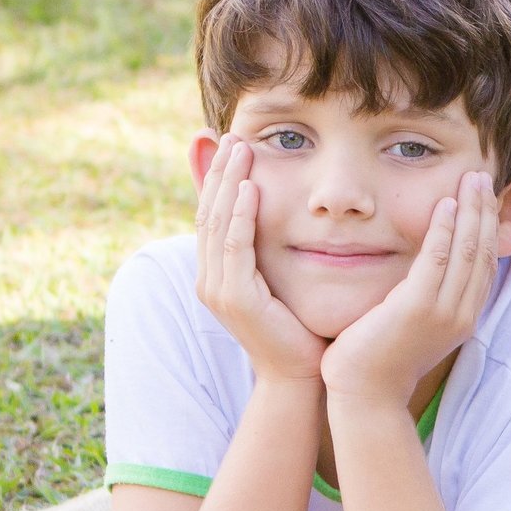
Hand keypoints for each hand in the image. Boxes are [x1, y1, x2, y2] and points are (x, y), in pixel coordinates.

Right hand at [194, 136, 325, 384]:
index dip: (217, 176)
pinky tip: (251, 189)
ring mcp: (219, 291)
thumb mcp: (281, 277)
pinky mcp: (237, 301)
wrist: (301, 375)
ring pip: (217, 225)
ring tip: (241, 149)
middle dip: (219, 171)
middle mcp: (210, 279)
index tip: (232, 141)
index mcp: (216, 273)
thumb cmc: (298, 327)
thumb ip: (274, 248)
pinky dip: (241, 216)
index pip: (211, 214)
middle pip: (208, 212)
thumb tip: (279, 213)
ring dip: (228, 183)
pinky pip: (235, 248)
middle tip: (234, 135)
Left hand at [321, 170, 497, 404]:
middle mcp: (461, 314)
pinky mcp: (417, 309)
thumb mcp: (413, 324)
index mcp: (463, 317)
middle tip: (484, 177)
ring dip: (471, 211)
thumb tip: (424, 271)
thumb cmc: (380, 360)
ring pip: (466, 251)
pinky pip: (436, 260)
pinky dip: (444, 230)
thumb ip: (425, 297)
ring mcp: (442, 312)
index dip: (488, 227)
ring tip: (471, 180)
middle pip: (483, 252)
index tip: (485, 197)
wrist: (365, 395)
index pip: (484, 263)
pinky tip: (445, 206)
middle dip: (485, 211)